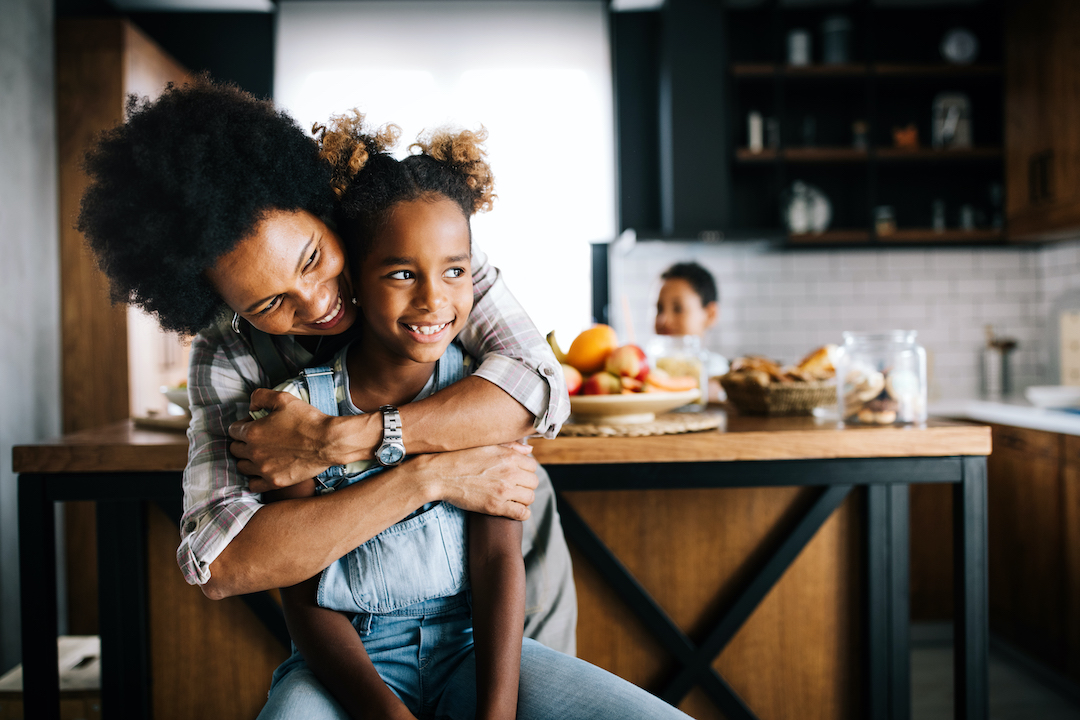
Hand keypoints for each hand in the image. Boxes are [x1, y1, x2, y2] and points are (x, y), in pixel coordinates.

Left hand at [228, 388, 335, 491]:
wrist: (328, 441)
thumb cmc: (307, 419)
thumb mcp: (283, 398)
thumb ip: (260, 397)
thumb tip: (250, 406)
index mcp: (252, 432)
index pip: (233, 430)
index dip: (242, 425)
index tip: (254, 424)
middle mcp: (254, 452)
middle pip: (235, 449)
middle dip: (243, 442)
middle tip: (259, 438)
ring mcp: (264, 469)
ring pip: (242, 467)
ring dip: (248, 459)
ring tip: (261, 454)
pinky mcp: (275, 482)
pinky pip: (253, 485)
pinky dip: (255, 478)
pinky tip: (264, 470)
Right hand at [412, 443, 537, 520]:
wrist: (438, 474)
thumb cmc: (460, 457)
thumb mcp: (486, 446)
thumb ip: (511, 446)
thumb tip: (530, 449)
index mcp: (509, 455)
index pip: (533, 466)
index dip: (525, 471)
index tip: (516, 475)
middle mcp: (510, 472)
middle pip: (534, 482)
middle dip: (525, 485)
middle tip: (513, 488)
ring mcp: (504, 490)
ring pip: (530, 498)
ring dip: (523, 499)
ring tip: (511, 499)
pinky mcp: (495, 506)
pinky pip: (522, 513)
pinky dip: (521, 513)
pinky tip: (512, 510)